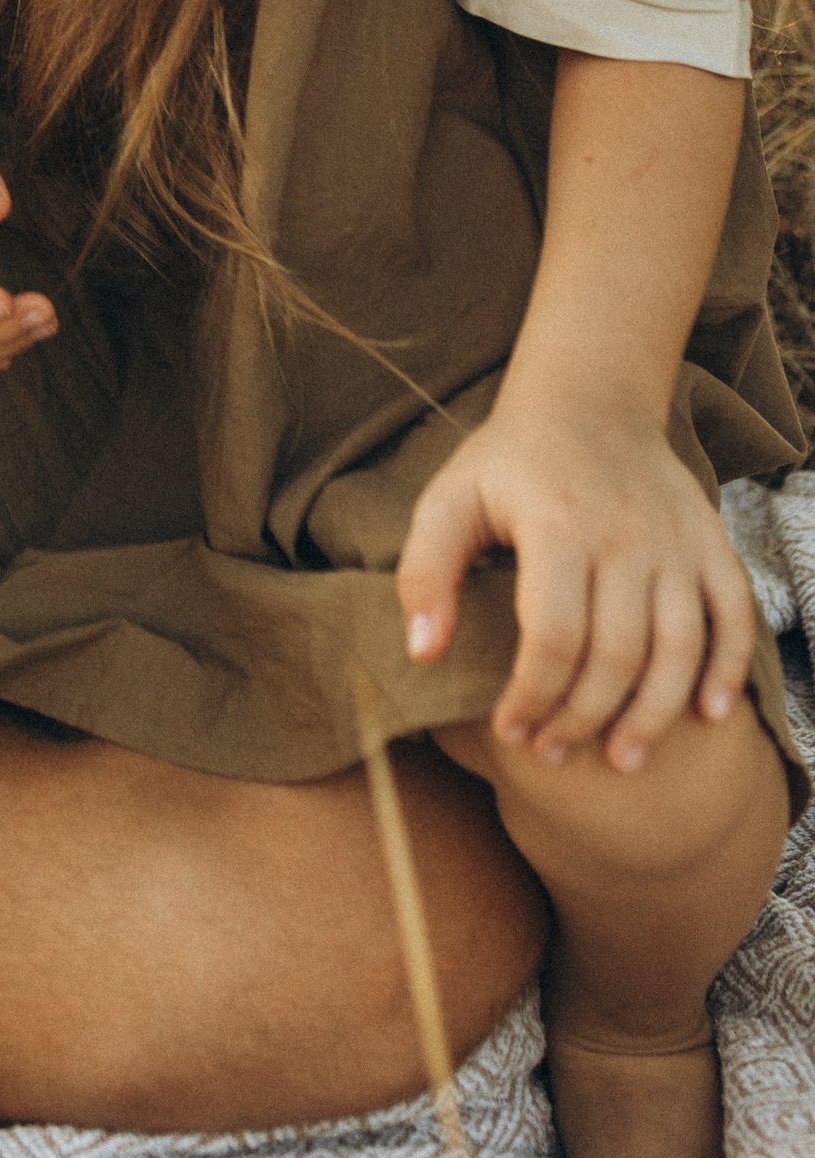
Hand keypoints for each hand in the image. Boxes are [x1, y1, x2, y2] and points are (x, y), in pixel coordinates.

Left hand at [398, 394, 760, 770]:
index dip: (533, 697)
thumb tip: (423, 654)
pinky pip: (734, 614)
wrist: (588, 398)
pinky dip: (728, 668)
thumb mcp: (449, 500)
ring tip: (623, 759)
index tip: (511, 731)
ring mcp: (675, 540)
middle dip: (584, 719)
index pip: (554, 638)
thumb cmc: (509, 462)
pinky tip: (708, 716)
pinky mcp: (710, 541)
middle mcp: (625, 535)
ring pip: (680, 647)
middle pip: (617, 655)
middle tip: (555, 752)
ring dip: (655, 715)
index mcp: (556, 525)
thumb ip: (426, 572)